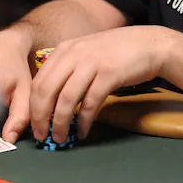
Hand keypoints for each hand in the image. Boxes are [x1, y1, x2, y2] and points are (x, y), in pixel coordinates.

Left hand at [29, 25, 170, 142]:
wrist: (150, 44)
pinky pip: (90, 103)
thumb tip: (50, 96)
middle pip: (46, 90)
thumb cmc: (119, 51)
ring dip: (60, 123)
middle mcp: (75, 54)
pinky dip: (84, 121)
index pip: (38, 81)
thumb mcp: (87, 51)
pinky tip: (83, 131)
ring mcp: (92, 63)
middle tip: (42, 135)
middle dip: (41, 117)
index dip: (32, 107)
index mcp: (65, 49)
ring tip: (61, 137)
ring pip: (65, 99)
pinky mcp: (109, 74)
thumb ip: (68, 67)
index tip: (34, 125)